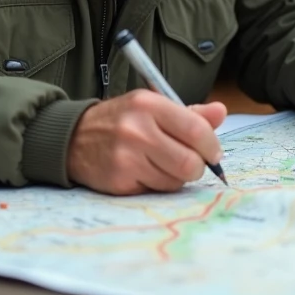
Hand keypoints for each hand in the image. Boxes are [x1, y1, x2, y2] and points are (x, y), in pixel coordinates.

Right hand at [67, 90, 226, 194]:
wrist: (73, 138)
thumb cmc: (121, 120)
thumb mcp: (152, 106)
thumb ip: (188, 113)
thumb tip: (222, 112)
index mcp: (149, 104)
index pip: (196, 129)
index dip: (212, 146)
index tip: (213, 153)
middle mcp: (137, 129)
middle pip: (189, 162)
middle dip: (197, 167)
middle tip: (191, 164)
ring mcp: (126, 157)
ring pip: (175, 180)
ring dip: (176, 177)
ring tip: (163, 165)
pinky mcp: (119, 180)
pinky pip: (156, 190)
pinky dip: (157, 185)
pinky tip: (145, 173)